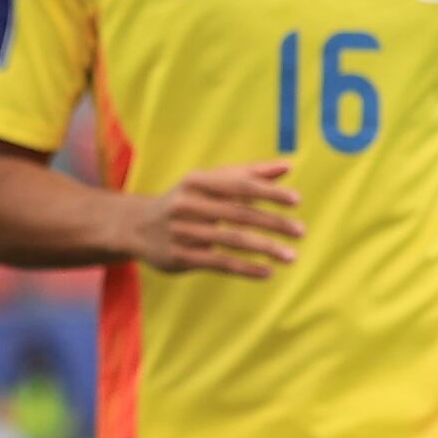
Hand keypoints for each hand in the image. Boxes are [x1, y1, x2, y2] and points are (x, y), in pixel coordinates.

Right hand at [121, 160, 300, 278]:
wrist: (136, 227)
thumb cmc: (185, 201)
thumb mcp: (210, 182)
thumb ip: (249, 174)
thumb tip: (289, 165)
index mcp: (197, 182)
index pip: (239, 186)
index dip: (269, 192)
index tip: (296, 201)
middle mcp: (187, 205)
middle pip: (238, 214)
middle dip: (273, 223)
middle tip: (301, 232)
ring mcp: (181, 232)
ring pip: (231, 241)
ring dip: (264, 248)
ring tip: (291, 256)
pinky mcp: (179, 257)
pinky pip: (218, 263)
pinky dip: (245, 268)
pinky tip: (267, 272)